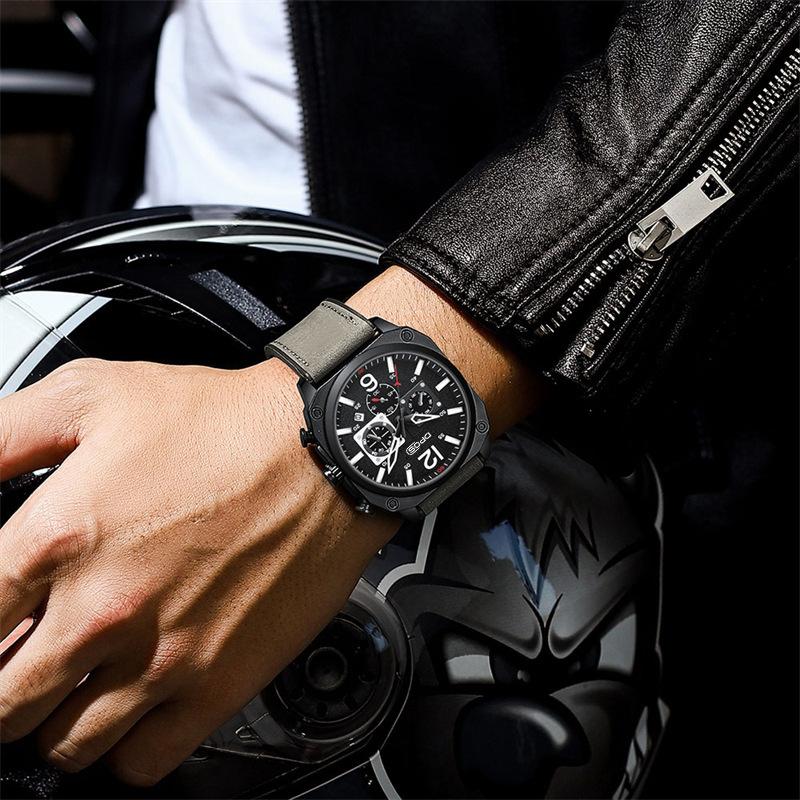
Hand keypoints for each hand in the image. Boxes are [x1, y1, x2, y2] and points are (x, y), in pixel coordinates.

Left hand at [0, 265, 544, 786]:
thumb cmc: (223, 423)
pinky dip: (122, 750)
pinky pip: (139, 764)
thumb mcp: (95, 394)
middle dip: (3, 685)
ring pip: (63, 747)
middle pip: (0, 704)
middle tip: (28, 656)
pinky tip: (132, 706)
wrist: (325, 451)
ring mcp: (162, 659)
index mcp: (57, 538)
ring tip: (78, 682)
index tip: (0, 621)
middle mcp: (102, 611)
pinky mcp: (218, 685)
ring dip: (55, 721)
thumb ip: (1, 436)